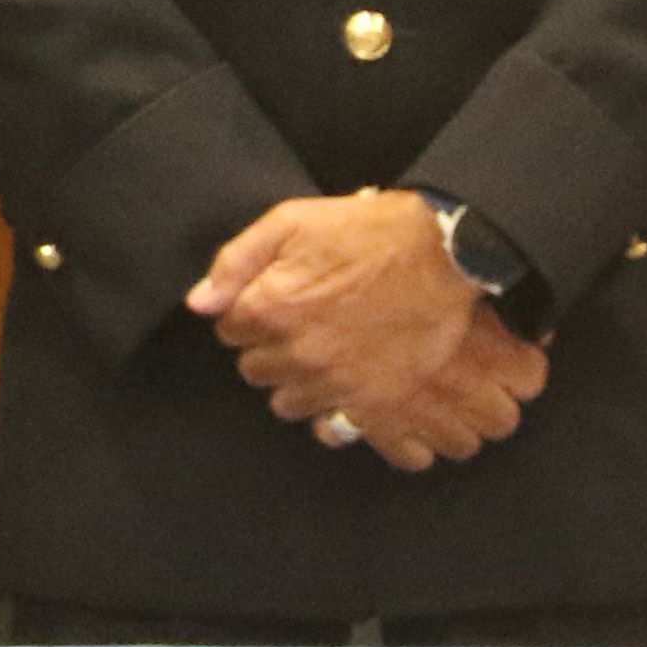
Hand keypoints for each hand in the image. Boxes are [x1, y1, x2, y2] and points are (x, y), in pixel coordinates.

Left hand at [192, 193, 546, 470]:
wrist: (445, 254)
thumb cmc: (367, 232)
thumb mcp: (290, 222)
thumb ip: (235, 263)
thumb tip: (201, 302)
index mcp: (271, 306)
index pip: (228, 330)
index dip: (248, 313)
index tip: (272, 301)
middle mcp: (298, 351)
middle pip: (253, 369)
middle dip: (268, 347)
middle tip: (299, 326)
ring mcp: (336, 379)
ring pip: (285, 401)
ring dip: (295, 380)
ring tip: (321, 353)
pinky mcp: (373, 399)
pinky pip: (329, 423)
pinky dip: (329, 407)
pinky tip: (341, 380)